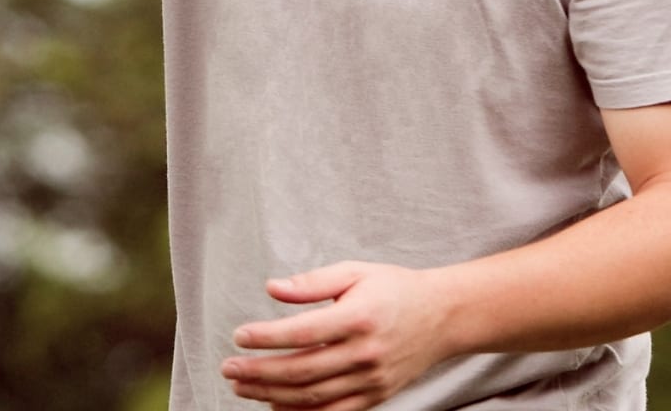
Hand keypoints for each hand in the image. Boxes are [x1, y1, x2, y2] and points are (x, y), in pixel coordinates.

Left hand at [220, 261, 450, 409]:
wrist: (442, 316)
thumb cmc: (393, 288)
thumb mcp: (354, 272)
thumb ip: (312, 282)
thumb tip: (272, 288)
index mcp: (358, 317)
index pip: (303, 332)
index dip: (267, 337)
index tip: (239, 336)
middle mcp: (365, 353)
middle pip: (303, 370)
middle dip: (260, 372)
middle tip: (228, 369)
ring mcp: (372, 380)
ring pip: (314, 396)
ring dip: (272, 395)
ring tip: (242, 387)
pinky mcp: (376, 396)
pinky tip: (274, 406)